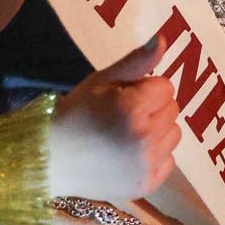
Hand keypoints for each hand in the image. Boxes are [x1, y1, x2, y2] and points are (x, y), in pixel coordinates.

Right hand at [48, 34, 179, 200]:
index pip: (165, 87)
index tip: (121, 97)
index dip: (144, 89)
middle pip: (173, 110)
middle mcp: (143, 139)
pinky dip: (154, 156)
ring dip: (156, 131)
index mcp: (132, 109)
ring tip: (126, 135)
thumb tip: (163, 39)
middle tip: (122, 116)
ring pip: (174, 134)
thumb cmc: (76, 113)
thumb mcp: (101, 81)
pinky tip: (128, 155)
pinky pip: (169, 160)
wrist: (50, 158)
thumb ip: (136, 62)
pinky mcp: (146, 185)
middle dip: (152, 108)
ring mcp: (146, 166)